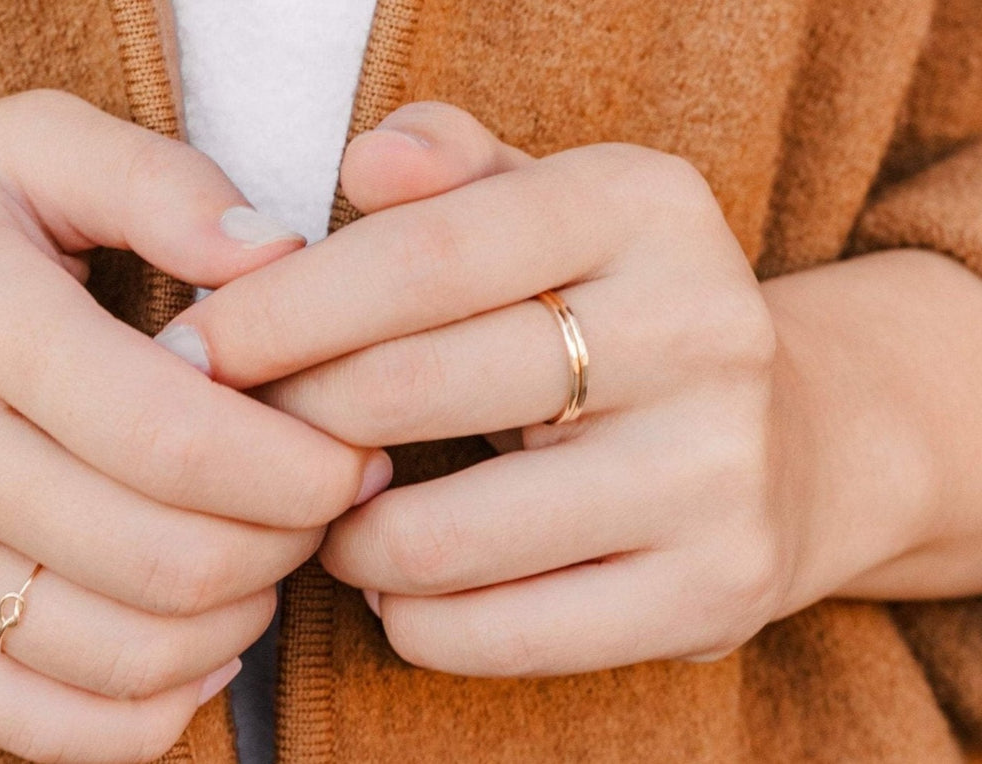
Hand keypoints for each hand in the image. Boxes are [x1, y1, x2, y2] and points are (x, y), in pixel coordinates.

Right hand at [0, 91, 388, 761]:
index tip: (358, 456)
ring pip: (119, 649)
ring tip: (274, 558)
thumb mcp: (44, 154)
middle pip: (163, 556)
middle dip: (285, 540)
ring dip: (236, 619)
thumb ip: (157, 187)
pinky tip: (210, 643)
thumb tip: (278, 256)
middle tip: (327, 502)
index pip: (173, 437)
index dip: (297, 465)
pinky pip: (48, 725)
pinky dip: (155, 707)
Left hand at [163, 102, 783, 673]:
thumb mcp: (554, 212)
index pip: (427, 254)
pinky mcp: (715, 588)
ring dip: (345, 537)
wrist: (790, 441)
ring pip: (445, 535)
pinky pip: (501, 634)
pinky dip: (412, 619)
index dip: (285, 309)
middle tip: (249, 438)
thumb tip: (368, 166)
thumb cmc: (621, 318)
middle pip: (419, 386)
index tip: (201, 350)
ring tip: (331, 513)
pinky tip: (403, 586)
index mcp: (647, 207)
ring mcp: (720, 470)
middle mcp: (704, 327)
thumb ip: (456, 171)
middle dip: (293, 422)